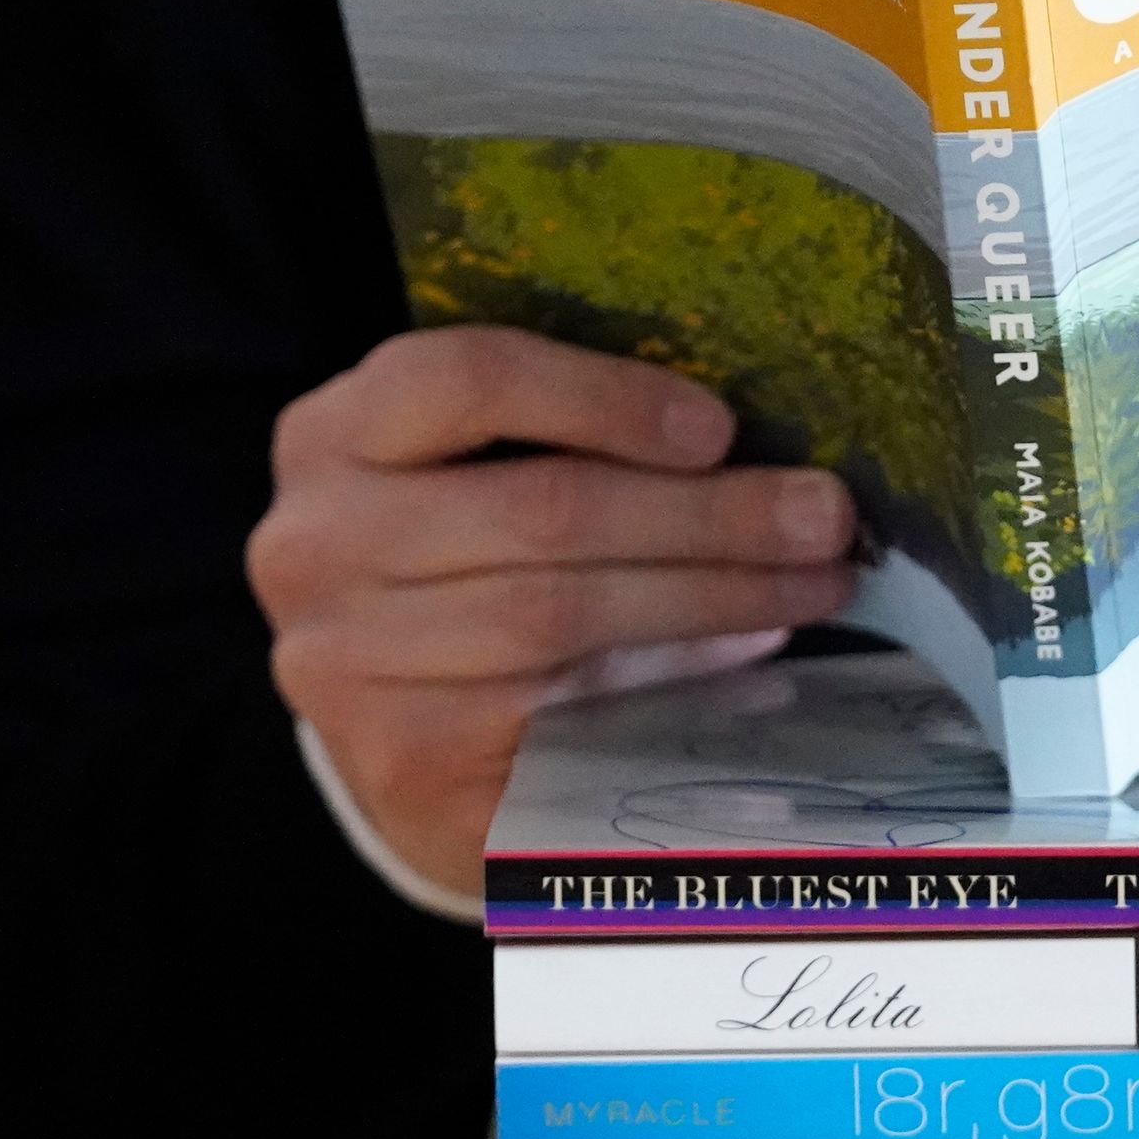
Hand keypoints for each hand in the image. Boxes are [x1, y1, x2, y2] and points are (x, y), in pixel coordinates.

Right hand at [247, 327, 858, 895]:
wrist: (401, 741)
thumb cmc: (469, 573)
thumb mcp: (480, 478)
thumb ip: (573, 443)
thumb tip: (760, 443)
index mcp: (331, 437)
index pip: (461, 380)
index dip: (602, 397)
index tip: (720, 428)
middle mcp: (313, 545)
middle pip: (541, 511)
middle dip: (708, 515)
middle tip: (824, 518)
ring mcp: (345, 662)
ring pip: (562, 615)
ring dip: (715, 597)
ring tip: (814, 584)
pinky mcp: (404, 758)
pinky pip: (562, 709)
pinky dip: (672, 679)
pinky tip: (746, 658)